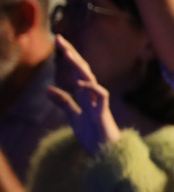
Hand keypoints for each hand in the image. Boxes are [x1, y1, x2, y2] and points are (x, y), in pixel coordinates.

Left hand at [47, 36, 120, 155]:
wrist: (107, 153)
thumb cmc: (94, 136)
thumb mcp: (74, 117)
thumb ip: (64, 103)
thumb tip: (48, 89)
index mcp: (86, 95)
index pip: (76, 71)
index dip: (68, 56)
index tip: (58, 41)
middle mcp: (93, 95)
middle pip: (82, 70)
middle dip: (71, 54)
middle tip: (60, 38)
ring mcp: (99, 103)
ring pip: (90, 79)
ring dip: (79, 67)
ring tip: (68, 55)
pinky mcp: (103, 113)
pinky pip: (102, 96)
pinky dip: (92, 89)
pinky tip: (81, 83)